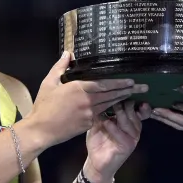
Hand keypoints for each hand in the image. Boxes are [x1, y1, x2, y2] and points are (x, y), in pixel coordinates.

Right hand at [26, 52, 147, 146]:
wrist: (40, 130)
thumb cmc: (43, 105)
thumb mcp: (49, 83)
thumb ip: (61, 67)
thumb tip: (69, 53)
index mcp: (79, 89)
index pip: (104, 84)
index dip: (119, 82)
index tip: (131, 80)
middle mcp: (87, 101)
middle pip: (111, 94)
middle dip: (127, 90)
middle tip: (142, 87)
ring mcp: (89, 114)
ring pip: (109, 104)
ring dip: (121, 99)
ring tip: (132, 94)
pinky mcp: (88, 124)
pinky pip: (101, 114)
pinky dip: (110, 110)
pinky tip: (116, 107)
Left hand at [84, 100, 152, 182]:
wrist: (96, 162)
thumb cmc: (99, 140)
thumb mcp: (100, 122)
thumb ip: (103, 111)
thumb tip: (99, 94)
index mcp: (129, 120)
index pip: (137, 107)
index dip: (134, 98)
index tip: (128, 88)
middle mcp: (134, 127)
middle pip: (133, 111)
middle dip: (126, 102)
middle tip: (117, 95)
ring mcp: (132, 137)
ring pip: (129, 121)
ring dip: (120, 113)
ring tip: (113, 107)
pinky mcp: (128, 146)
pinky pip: (122, 135)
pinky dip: (114, 128)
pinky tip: (107, 123)